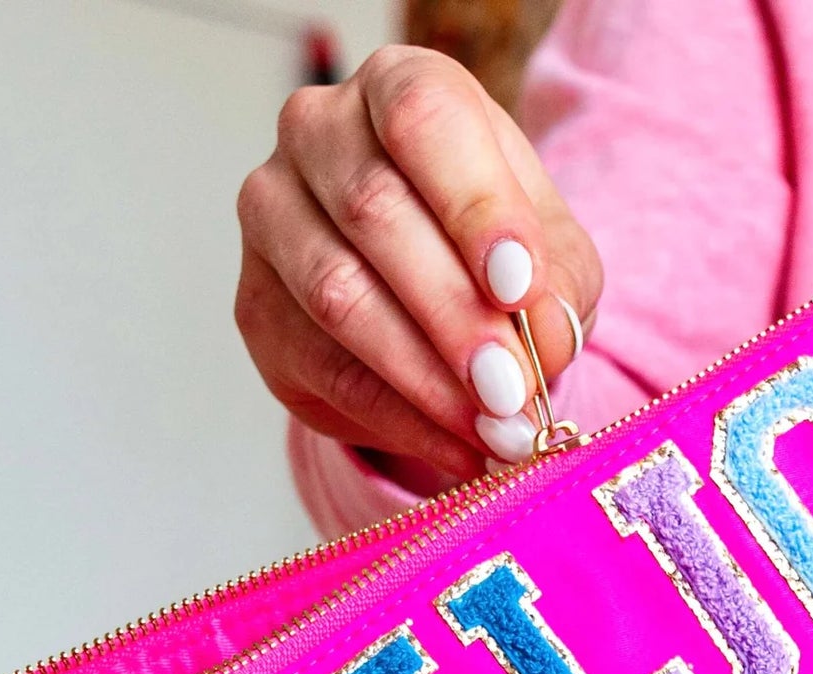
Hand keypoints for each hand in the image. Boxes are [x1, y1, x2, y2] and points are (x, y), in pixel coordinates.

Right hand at [235, 45, 600, 479]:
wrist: (435, 293)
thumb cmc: (493, 252)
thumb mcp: (550, 254)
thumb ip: (556, 284)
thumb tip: (541, 341)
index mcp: (398, 88)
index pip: (422, 121)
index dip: (474, 205)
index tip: (519, 286)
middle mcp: (317, 134)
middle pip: (376, 215)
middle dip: (455, 317)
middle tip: (512, 389)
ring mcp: (272, 219)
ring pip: (339, 297)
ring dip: (426, 380)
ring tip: (494, 430)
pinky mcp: (256, 307)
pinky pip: (324, 369)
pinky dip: (399, 419)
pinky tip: (456, 446)